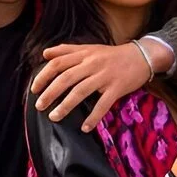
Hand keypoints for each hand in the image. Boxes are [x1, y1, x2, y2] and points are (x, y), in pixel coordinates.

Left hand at [31, 41, 167, 131]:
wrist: (142, 56)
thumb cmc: (113, 55)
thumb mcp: (89, 48)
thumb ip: (67, 50)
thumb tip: (45, 53)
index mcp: (84, 55)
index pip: (58, 63)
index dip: (44, 76)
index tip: (34, 89)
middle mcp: (92, 64)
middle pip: (66, 78)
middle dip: (50, 93)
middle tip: (39, 106)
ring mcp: (105, 76)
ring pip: (81, 91)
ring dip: (65, 106)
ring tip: (54, 117)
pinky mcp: (117, 88)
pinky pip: (103, 104)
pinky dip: (93, 117)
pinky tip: (85, 127)